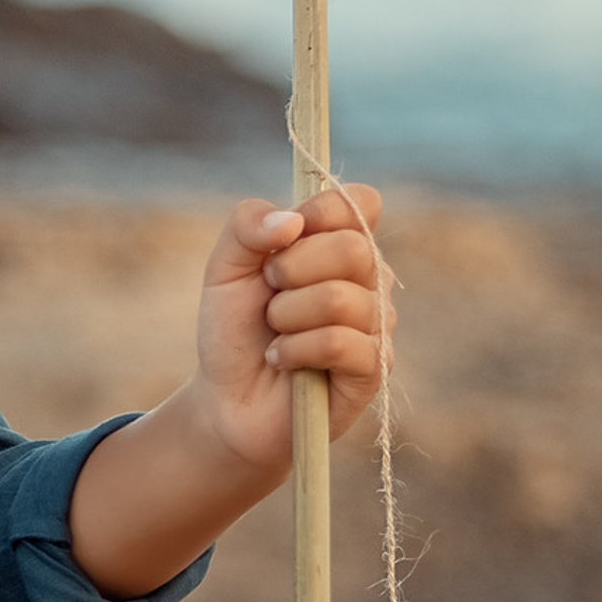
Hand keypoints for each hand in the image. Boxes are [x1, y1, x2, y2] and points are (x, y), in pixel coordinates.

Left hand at [190, 186, 387, 474]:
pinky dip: (296, 350)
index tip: (285, 236)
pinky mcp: (373, 369)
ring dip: (287, 317)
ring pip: (340, 299)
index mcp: (340, 244)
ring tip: (274, 333)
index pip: (362, 202)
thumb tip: (292, 219)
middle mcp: (369, 280)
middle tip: (269, 296)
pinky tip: (282, 360)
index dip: (325, 210)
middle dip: (291, 270)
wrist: (227, 399)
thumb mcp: (225, 268)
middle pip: (353, 248)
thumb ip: (247, 226)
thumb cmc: (234, 330)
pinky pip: (340, 344)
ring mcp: (376, 325)